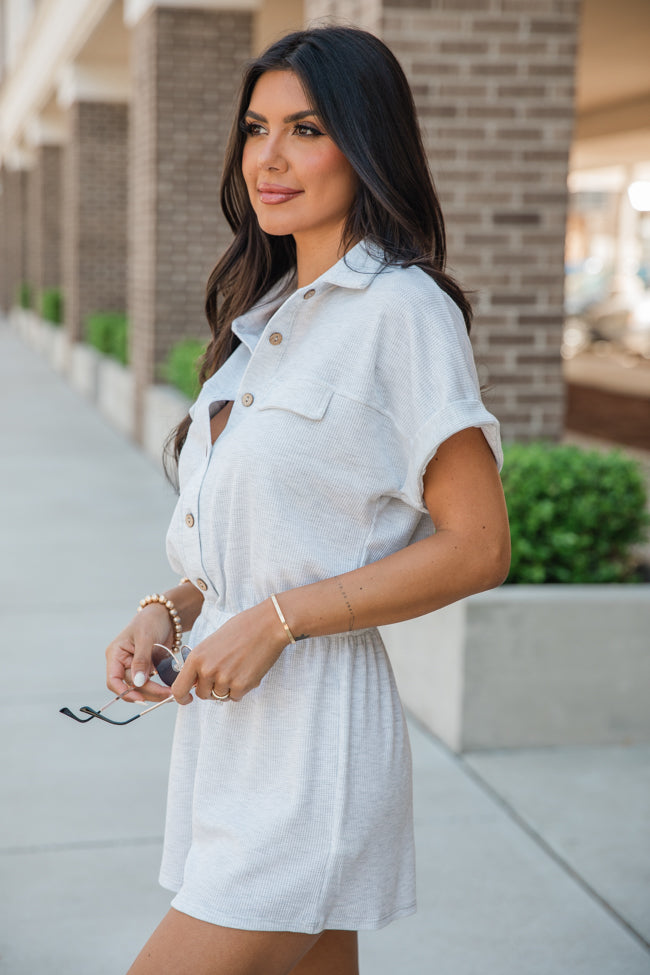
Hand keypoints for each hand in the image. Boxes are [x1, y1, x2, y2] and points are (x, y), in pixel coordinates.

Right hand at [105, 604, 175, 703]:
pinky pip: (152, 683)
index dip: (125, 692)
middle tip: (168, 694)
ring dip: (156, 692)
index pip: (113, 680)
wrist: (166, 615)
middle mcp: (123, 663)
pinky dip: (161, 686)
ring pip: (143, 687)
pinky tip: (172, 688)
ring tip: (172, 692)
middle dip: (149, 692)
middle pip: (132, 686)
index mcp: (116, 655)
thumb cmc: (151, 620)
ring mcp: (136, 667)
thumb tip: (138, 683)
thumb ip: (141, 660)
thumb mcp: (145, 638)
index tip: (141, 699)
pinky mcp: (148, 669)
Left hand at [171, 599, 287, 703]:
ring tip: (239, 668)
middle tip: (225, 675)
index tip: (188, 699)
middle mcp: (207, 670)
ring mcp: (224, 679)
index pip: (179, 689)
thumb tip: (196, 681)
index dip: (182, 698)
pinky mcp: (241, 685)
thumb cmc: (242, 629)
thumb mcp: (212, 643)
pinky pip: (236, 697)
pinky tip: (248, 671)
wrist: (267, 625)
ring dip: (228, 688)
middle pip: (202, 694)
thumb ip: (202, 662)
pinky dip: (242, 689)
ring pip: (221, 696)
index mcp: (196, 657)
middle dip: (211, 689)